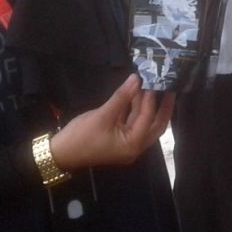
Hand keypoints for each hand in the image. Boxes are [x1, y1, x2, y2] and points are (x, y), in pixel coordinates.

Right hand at [48, 75, 174, 168]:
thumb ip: (122, 97)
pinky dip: (136, 111)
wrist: (60, 153)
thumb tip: (136, 79)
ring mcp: (128, 145)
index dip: (150, 99)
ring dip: (148, 108)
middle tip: (170, 89)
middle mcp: (135, 148)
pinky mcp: (120, 140)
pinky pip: (134, 124)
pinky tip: (137, 96)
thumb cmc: (81, 136)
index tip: (153, 81)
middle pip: (155, 125)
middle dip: (163, 108)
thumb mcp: (103, 115)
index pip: (147, 119)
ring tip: (153, 88)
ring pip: (145, 124)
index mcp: (133, 145)